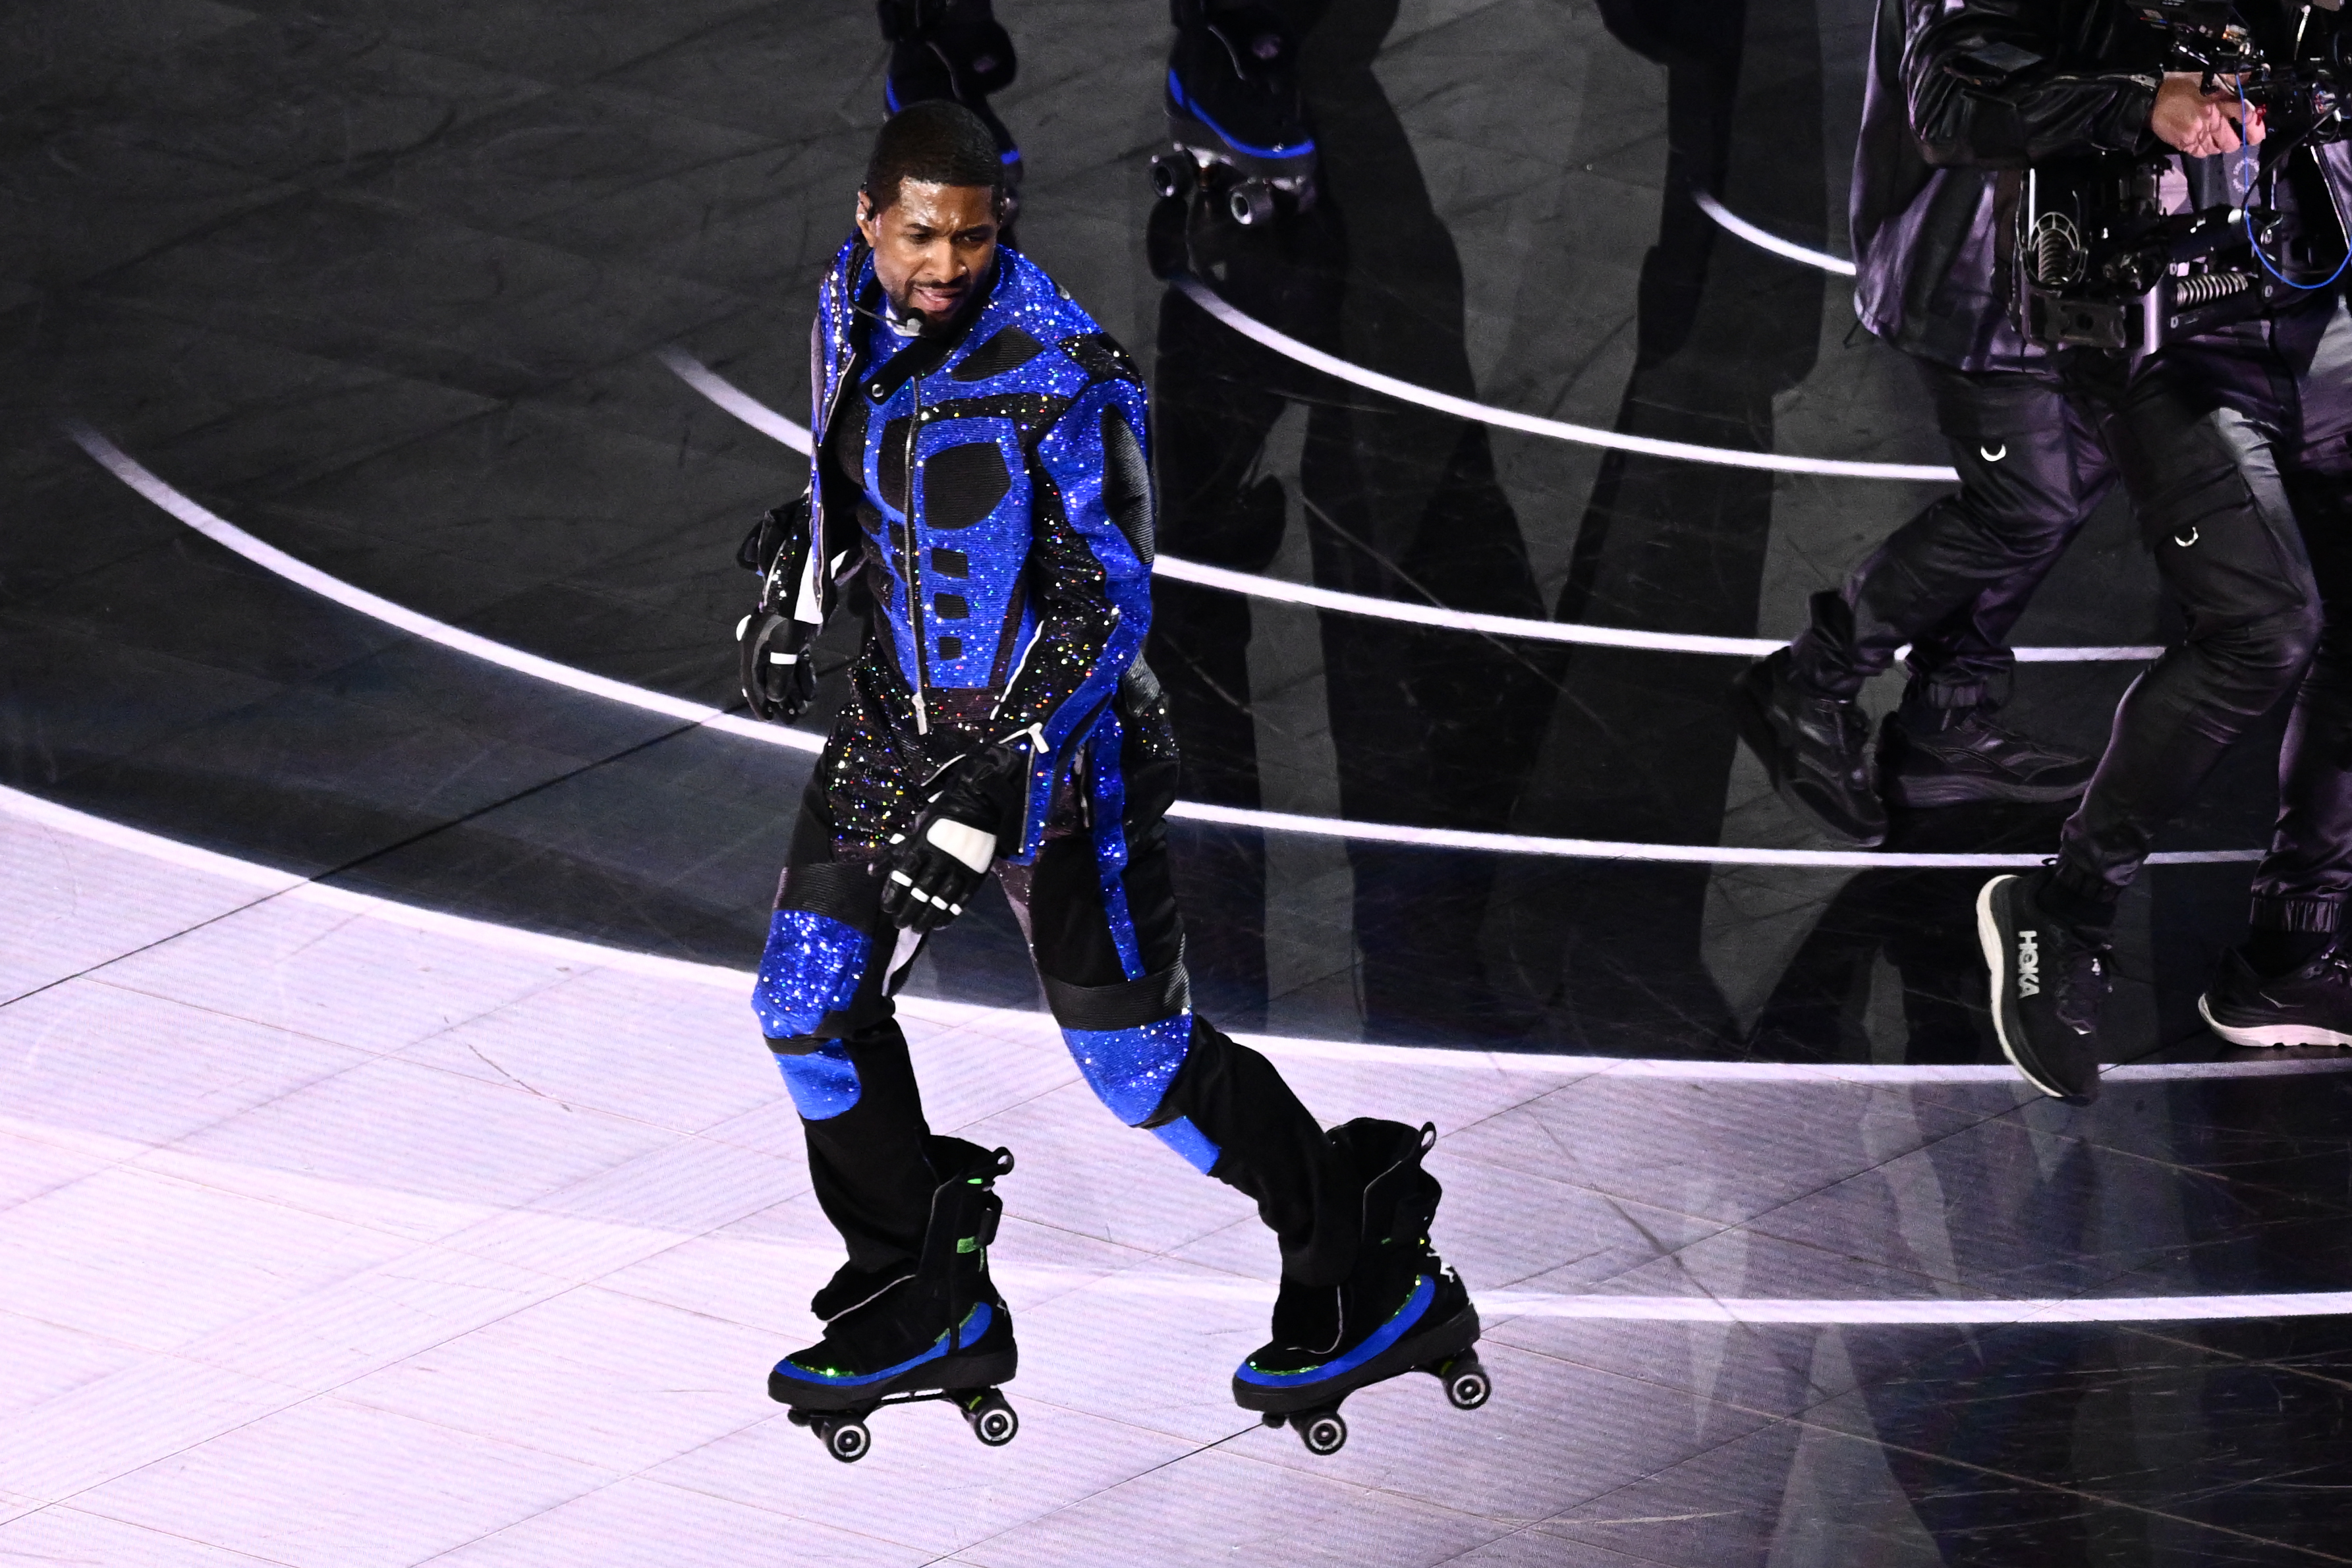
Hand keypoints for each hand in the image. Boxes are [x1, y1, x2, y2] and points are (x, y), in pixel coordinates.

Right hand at [738, 607, 818, 720]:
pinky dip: (803, 678)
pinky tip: (811, 694)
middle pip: (768, 679)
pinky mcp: (794, 640)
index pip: (752, 680)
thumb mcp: (786, 645)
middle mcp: (762, 646)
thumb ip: (780, 671)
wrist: (808, 586)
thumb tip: (774, 698)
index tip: (768, 719)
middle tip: (789, 721)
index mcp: (753, 647)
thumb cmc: (793, 613)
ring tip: (802, 712)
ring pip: (784, 673)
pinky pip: (796, 664)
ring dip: (793, 693)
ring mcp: (778, 643)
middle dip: (780, 701)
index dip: (759, 701)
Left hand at [878, 745, 1025, 932]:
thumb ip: (895, 852)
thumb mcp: (916, 829)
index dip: (894, 894)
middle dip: (908, 910)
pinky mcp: (976, 874)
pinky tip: (940, 923)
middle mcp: (940, 859)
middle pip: (921, 892)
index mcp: (923, 846)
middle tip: (899, 924)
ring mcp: (960, 868)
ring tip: (917, 928)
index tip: (886, 908)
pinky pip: (961, 899)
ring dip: (927, 916)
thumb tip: (872, 871)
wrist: (979, 804)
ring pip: (941, 900)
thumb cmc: (942, 815)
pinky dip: (950, 913)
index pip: (904, 876)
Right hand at [2152, 72, 2263, 157]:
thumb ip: (2231, 79)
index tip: (2256, 134)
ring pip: (2216, 150)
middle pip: (2232, 142)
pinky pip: (2200, 153)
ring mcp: (2197, 133)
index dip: (2255, 129)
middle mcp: (2211, 119)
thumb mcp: (2208, 76)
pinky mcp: (2184, 143)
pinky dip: (2203, 149)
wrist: (2152, 98)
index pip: (2247, 117)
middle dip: (2234, 141)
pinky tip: (2200, 141)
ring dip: (2217, 146)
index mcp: (2220, 101)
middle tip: (2232, 137)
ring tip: (2213, 138)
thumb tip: (2251, 76)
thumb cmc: (2180, 85)